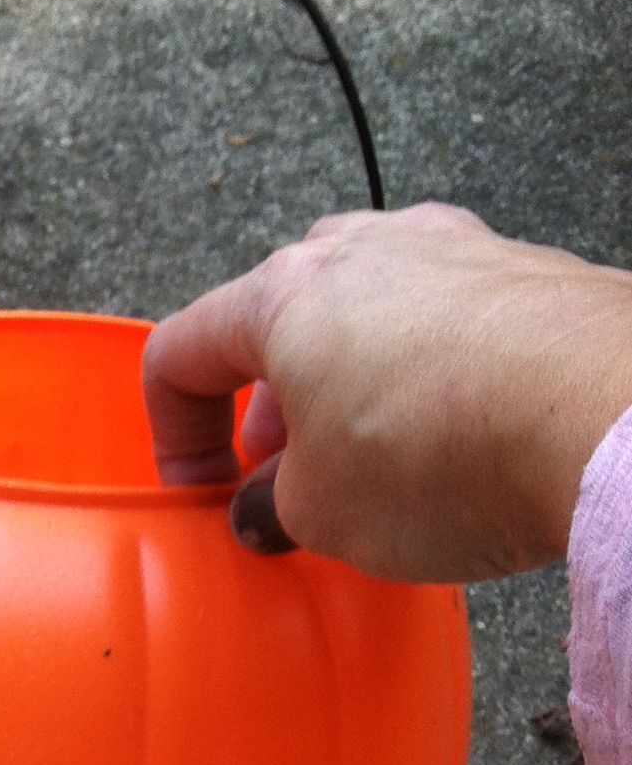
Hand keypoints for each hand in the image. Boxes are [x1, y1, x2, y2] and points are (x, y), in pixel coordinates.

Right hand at [142, 203, 631, 582]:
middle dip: (270, 403)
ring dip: (351, 384)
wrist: (604, 410)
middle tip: (288, 474)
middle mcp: (364, 249)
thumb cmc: (443, 452)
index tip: (205, 493)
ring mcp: (453, 249)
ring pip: (369, 312)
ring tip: (377, 459)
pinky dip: (431, 377)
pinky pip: (449, 322)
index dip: (175, 433)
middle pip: (279, 319)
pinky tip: (459, 440)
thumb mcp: (321, 515)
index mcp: (283, 296)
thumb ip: (274, 508)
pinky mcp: (527, 272)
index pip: (181, 350)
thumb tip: (268, 510)